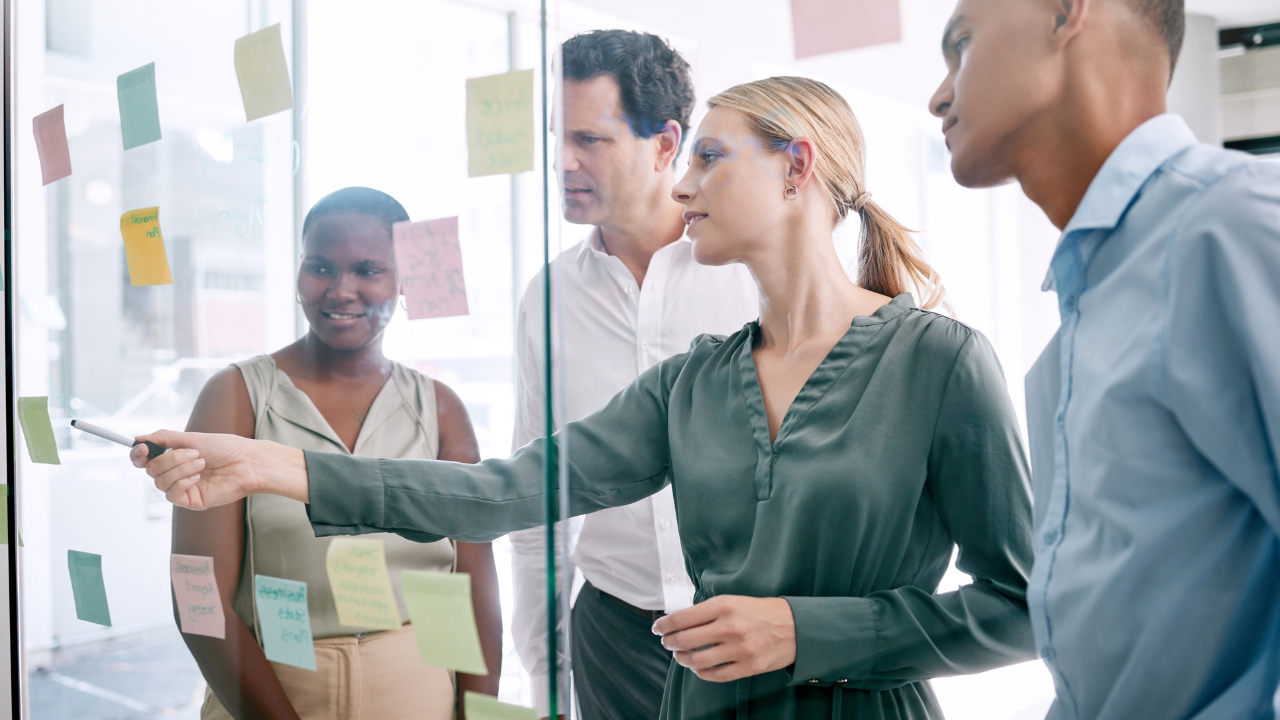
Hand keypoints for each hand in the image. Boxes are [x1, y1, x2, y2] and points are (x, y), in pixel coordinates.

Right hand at [130, 430, 306, 509]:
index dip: (137, 455)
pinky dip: (183, 482)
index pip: (144, 460)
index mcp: (174, 458)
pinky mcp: (190, 501)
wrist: (247, 462)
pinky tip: (199, 477)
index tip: (143, 448)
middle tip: (195, 453)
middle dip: (171, 459)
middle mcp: (175, 473)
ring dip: (180, 469)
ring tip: (202, 463)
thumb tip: (139, 438)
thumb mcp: (192, 438)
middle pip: (151, 470)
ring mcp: (182, 488)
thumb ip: (164, 438)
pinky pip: (172, 494)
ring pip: (159, 482)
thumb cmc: (225, 448)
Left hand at [653, 595, 795, 682]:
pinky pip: (715, 675)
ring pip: (696, 660)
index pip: (682, 618)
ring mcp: (739, 649)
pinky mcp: (748, 666)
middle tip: (667, 642)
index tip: (657, 628)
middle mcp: (729, 627)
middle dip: (669, 642)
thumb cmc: (761, 611)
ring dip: (682, 659)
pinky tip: (698, 667)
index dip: (664, 625)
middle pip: (684, 640)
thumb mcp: (733, 600)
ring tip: (680, 656)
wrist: (795, 626)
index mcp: (723, 606)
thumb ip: (708, 610)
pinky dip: (701, 672)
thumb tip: (679, 621)